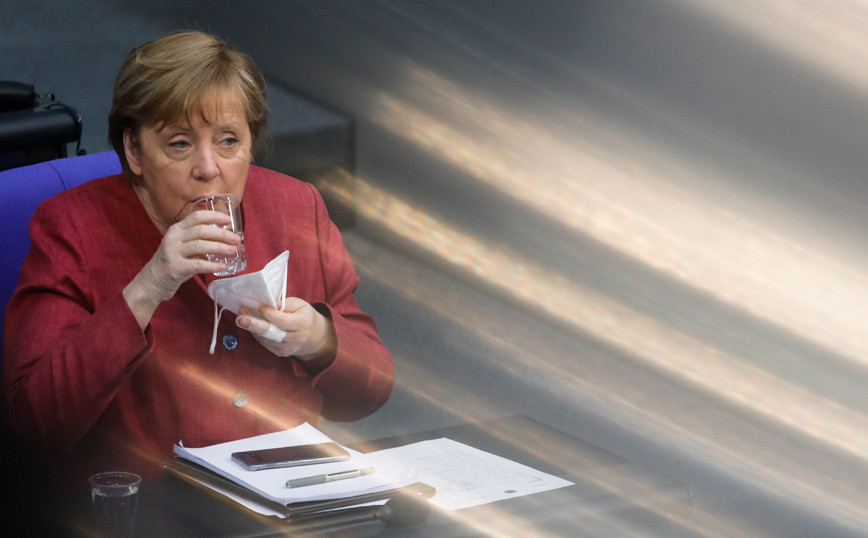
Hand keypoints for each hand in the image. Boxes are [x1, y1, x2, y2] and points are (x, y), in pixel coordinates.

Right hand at [124, 210, 240, 327]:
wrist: (151, 282)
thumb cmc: (172, 263)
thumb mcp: (181, 246)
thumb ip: (198, 240)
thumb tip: (225, 238)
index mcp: (176, 229)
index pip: (196, 216)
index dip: (214, 216)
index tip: (229, 220)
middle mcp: (173, 238)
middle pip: (201, 231)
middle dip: (222, 234)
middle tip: (236, 239)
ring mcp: (172, 252)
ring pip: (200, 245)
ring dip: (220, 247)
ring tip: (233, 251)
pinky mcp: (175, 267)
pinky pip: (198, 264)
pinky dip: (212, 265)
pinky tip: (223, 266)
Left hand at [235, 298, 336, 360]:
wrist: (315, 338)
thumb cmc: (305, 317)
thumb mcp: (300, 305)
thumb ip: (285, 304)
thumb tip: (269, 305)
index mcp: (302, 324)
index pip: (282, 320)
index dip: (269, 313)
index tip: (259, 306)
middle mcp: (295, 339)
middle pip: (272, 333)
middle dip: (254, 325)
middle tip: (241, 319)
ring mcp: (287, 348)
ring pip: (266, 338)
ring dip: (252, 328)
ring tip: (241, 318)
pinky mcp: (280, 353)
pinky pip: (265, 343)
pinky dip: (257, 334)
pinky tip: (251, 326)